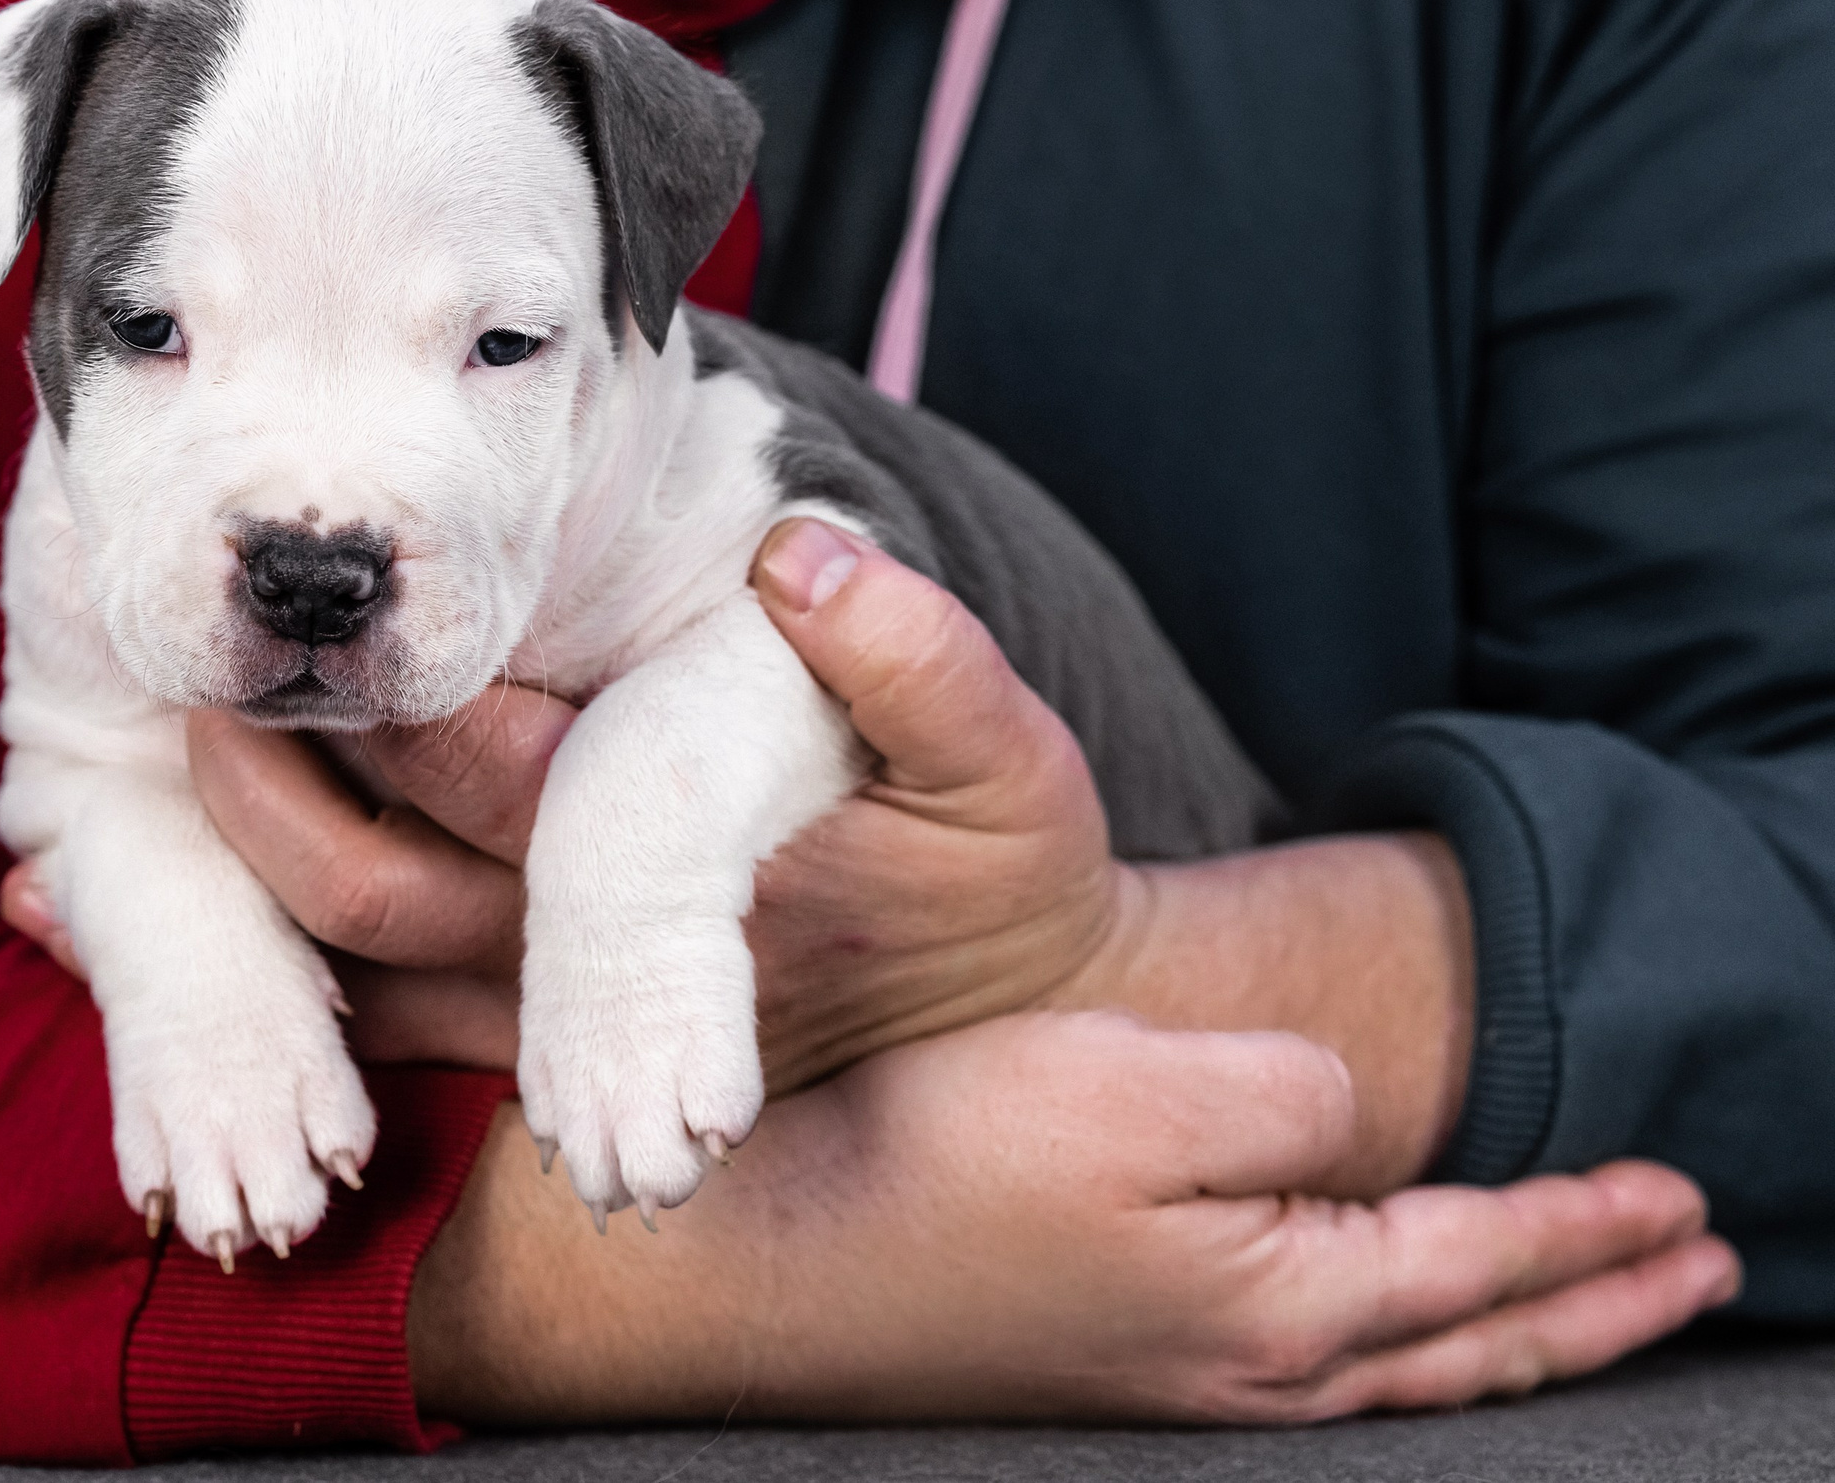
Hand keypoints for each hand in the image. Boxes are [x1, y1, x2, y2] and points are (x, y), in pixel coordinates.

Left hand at [4, 517, 1476, 1191]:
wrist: (998, 1026)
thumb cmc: (988, 869)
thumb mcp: (1000, 757)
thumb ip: (917, 654)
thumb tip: (805, 557)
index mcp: (698, 845)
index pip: (520, 785)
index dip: (410, 716)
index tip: (317, 642)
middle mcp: (590, 951)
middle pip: (391, 888)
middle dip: (278, 803)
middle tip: (191, 688)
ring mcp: (544, 1009)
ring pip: (348, 969)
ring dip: (220, 902)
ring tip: (99, 793)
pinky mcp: (514, 1032)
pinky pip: (350, 1013)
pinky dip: (227, 980)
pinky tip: (90, 909)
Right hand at [412, 1012, 1739, 1423]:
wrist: (770, 1261)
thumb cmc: (941, 1163)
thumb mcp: (1136, 1086)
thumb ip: (1287, 1098)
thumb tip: (1345, 1117)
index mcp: (1278, 1305)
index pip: (1479, 1265)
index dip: (1589, 1226)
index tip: (1683, 1197)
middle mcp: (1246, 1368)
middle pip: (1470, 1349)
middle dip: (1594, 1305)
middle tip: (1694, 1268)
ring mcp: (1174, 1378)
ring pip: (1401, 1372)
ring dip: (1515, 1336)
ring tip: (1578, 1305)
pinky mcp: (1109, 1363)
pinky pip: (1324, 1369)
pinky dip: (1410, 1349)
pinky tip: (1383, 1324)